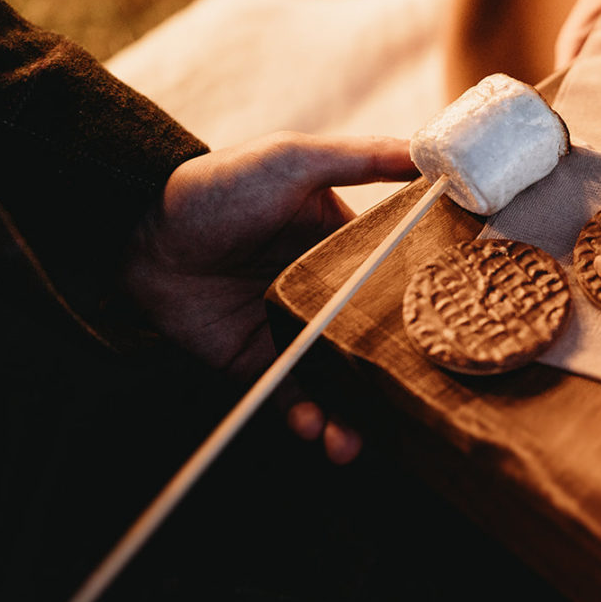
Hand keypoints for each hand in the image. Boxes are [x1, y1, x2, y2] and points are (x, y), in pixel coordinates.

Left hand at [122, 132, 417, 462]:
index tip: (459, 332)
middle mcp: (329, 295)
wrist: (141, 229)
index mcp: (348, 249)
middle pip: (375, 344)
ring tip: (352, 442)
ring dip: (350, 418)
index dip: (428, 309)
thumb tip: (433, 160)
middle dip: (393, 381)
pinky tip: (312, 428)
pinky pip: (290, 397)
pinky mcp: (258, 362)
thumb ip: (364, 158)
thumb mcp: (296, 159)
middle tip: (414, 407)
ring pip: (338, 381)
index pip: (401, 283)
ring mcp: (295, 332)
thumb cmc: (221, 185)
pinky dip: (304, 418)